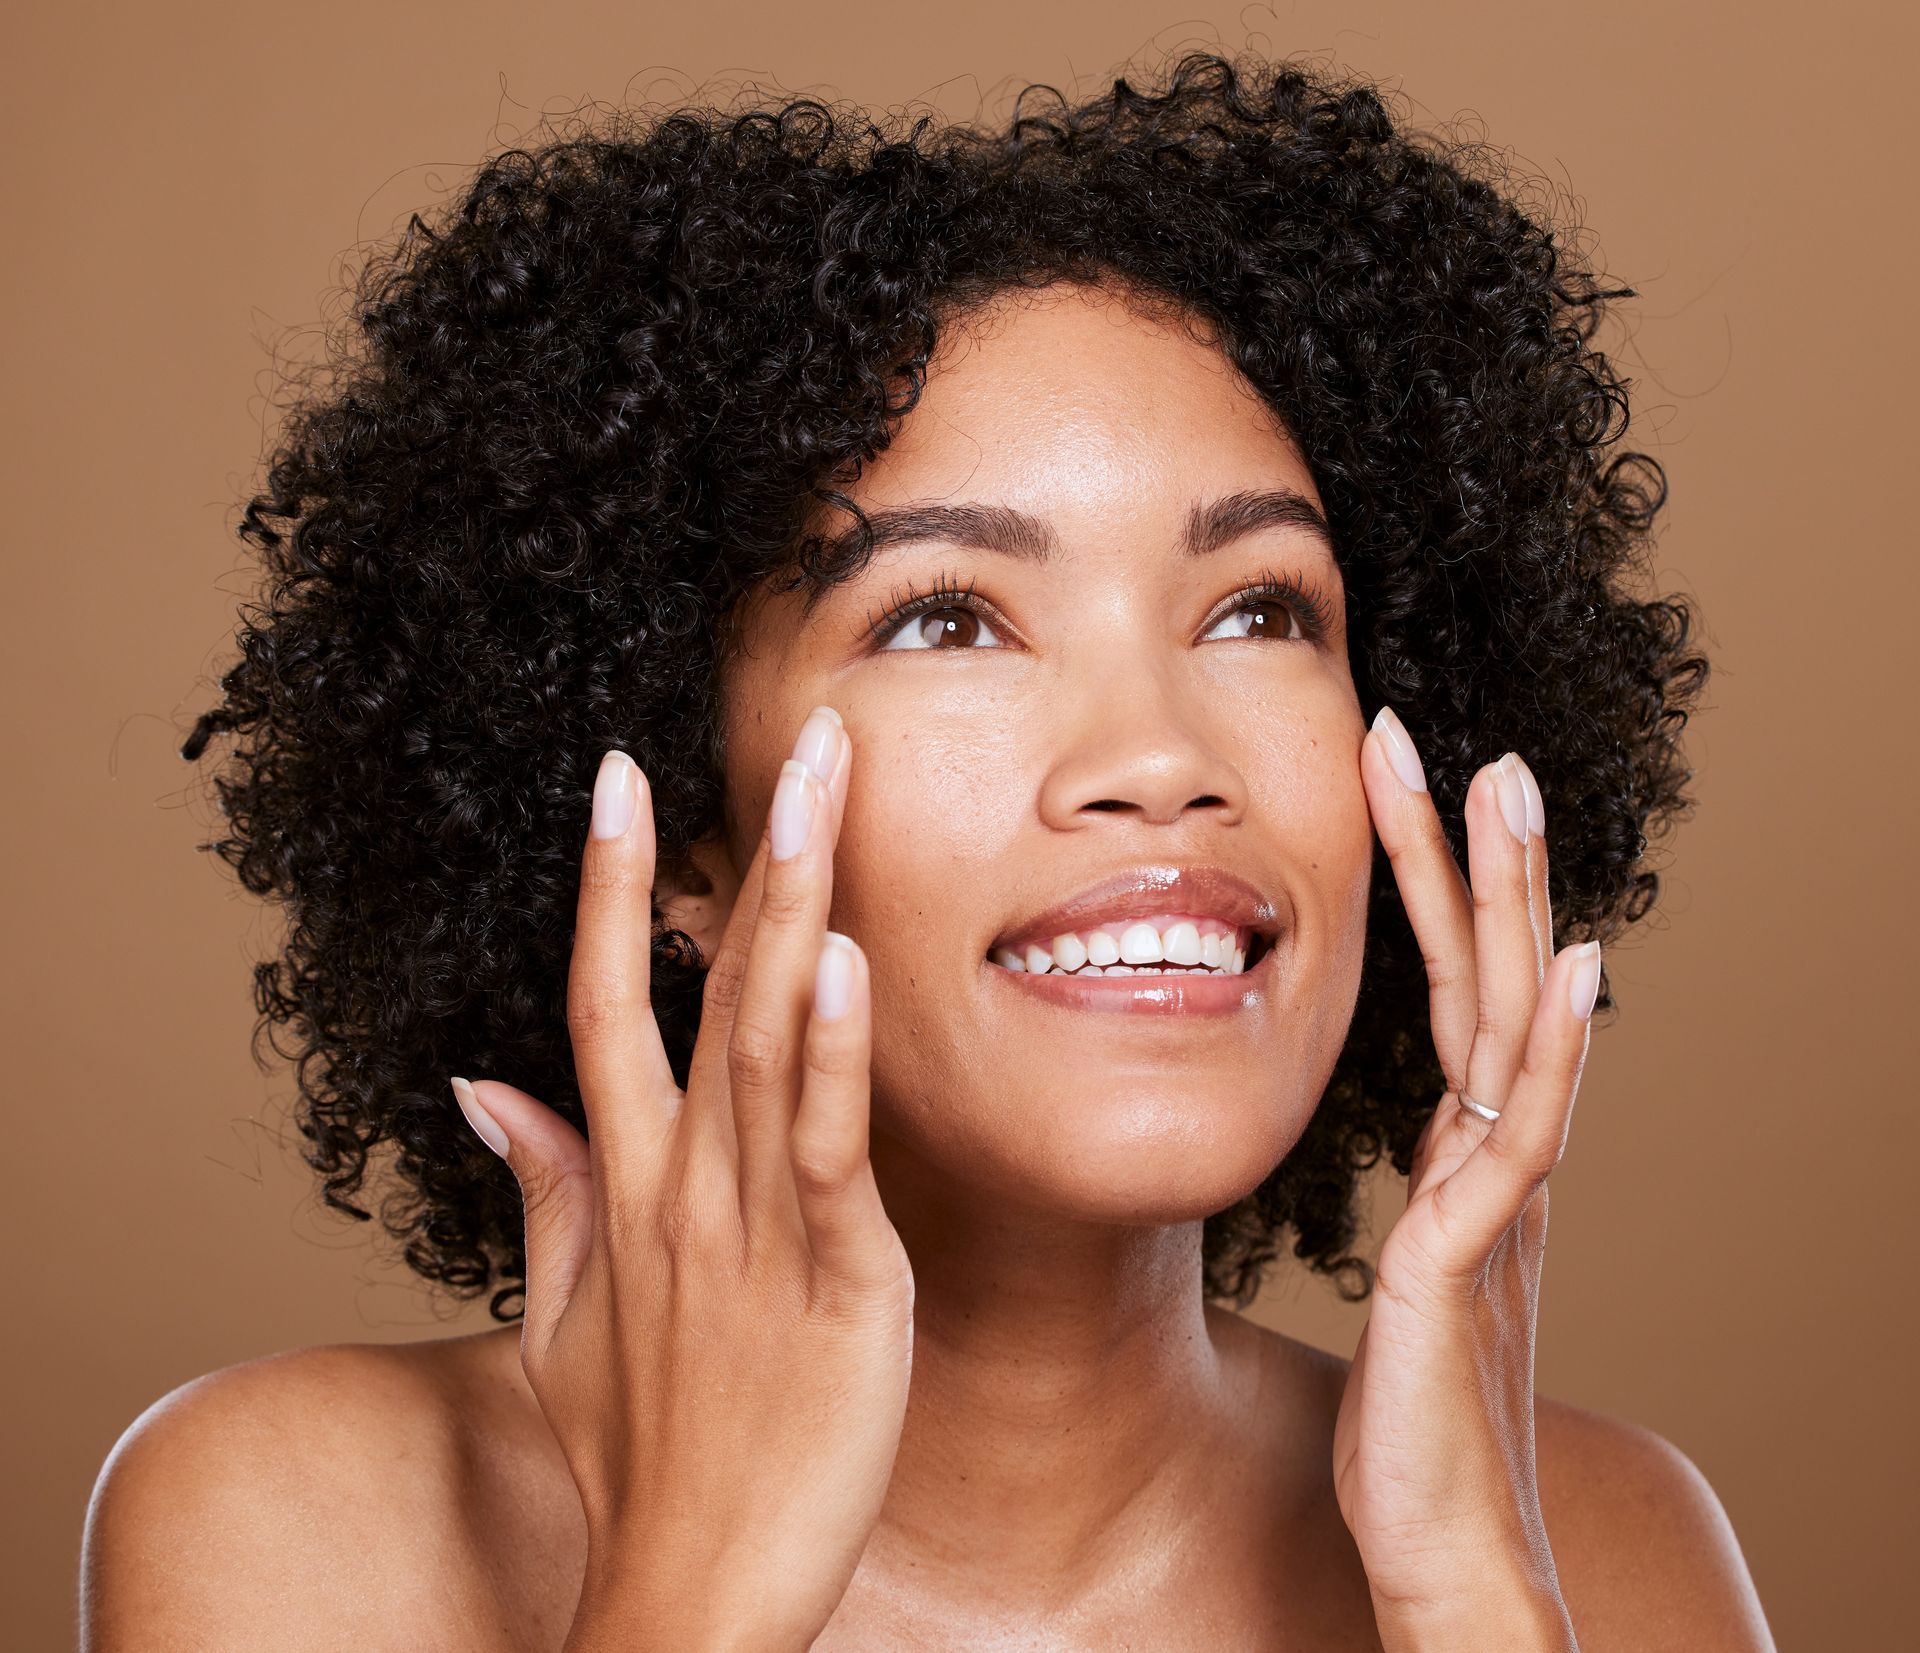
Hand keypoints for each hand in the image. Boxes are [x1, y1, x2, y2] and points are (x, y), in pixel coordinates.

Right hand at [450, 706, 912, 1651]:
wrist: (690, 1590)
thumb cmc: (641, 1454)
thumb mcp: (560, 1317)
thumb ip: (540, 1187)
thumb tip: (478, 1083)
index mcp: (627, 1183)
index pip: (603, 1000)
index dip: (614, 884)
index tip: (621, 776)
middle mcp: (683, 1181)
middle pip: (708, 985)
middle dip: (749, 850)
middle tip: (806, 734)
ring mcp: (755, 1224)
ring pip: (770, 1037)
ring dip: (799, 906)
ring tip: (827, 790)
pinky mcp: (838, 1277)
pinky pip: (830, 1147)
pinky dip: (837, 1053)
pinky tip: (849, 961)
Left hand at [1333, 708, 1601, 1650]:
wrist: (1441, 1544)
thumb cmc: (1412, 1418)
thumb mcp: (1415, 1274)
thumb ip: (1433, 1201)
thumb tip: (1436, 1141)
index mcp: (1472, 1159)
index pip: (1458, 994)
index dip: (1438, 894)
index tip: (1407, 791)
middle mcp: (1498, 1163)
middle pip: (1498, 981)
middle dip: (1481, 861)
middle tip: (1466, 744)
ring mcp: (1496, 1204)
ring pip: (1516, 1027)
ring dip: (1516, 907)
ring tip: (1509, 791)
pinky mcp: (1471, 1260)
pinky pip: (1523, 1140)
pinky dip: (1556, 1056)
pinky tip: (1579, 975)